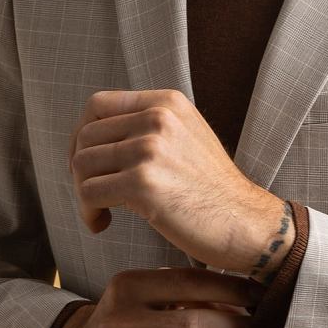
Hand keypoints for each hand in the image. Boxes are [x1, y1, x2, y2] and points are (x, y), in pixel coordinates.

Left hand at [67, 89, 293, 279]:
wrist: (247, 223)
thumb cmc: (212, 190)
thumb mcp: (186, 137)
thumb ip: (148, 126)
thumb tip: (92, 136)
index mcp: (167, 103)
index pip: (98, 104)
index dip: (82, 134)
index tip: (88, 163)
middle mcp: (158, 117)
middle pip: (85, 137)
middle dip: (81, 170)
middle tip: (95, 196)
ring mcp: (151, 149)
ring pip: (81, 164)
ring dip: (83, 194)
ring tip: (101, 212)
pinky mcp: (144, 183)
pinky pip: (89, 193)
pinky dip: (88, 212)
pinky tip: (103, 224)